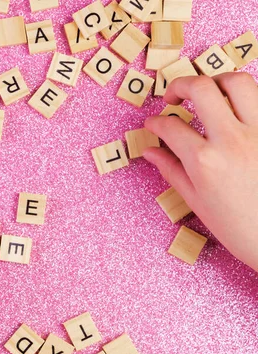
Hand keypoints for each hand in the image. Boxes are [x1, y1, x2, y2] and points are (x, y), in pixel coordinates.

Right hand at [144, 73, 257, 270]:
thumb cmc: (241, 228)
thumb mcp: (197, 201)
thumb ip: (172, 170)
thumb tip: (150, 151)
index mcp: (205, 160)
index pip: (171, 126)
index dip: (155, 121)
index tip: (153, 123)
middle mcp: (232, 139)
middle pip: (201, 88)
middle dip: (180, 85)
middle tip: (173, 97)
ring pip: (238, 82)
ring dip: (217, 82)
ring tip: (208, 94)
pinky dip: (246, 99)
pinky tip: (236, 110)